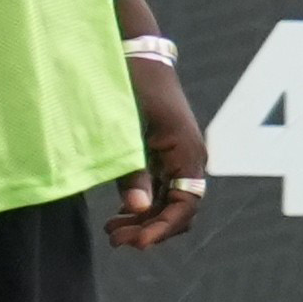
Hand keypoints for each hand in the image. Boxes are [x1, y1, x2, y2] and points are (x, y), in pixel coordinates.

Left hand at [110, 53, 207, 249]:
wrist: (136, 57)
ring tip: (112, 232)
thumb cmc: (133, 88)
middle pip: (179, 209)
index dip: (162, 228)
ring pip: (170, 203)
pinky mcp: (166, 155)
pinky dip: (144, 206)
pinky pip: (162, 190)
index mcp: (187, 152)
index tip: (136, 244)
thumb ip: (133, 170)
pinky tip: (119, 215)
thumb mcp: (129, 131)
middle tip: (114, 240)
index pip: (185, 205)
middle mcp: (190, 158)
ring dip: (145, 221)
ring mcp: (179, 157)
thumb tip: (139, 209)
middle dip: (150, 229)